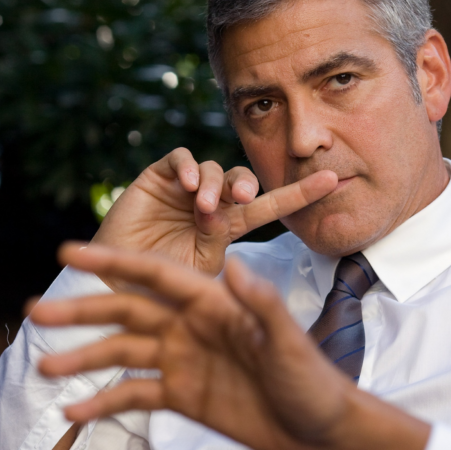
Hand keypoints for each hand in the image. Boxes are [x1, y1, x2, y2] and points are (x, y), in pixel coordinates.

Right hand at [30, 244, 429, 449]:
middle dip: (84, 310)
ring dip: (85, 359)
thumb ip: (262, 306)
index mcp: (216, 305)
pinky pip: (137, 396)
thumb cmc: (314, 383)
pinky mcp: (185, 397)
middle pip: (129, 312)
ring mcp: (186, 362)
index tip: (70, 253)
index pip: (157, 276)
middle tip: (36, 311)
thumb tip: (232, 263)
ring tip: (43, 369)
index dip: (114, 264)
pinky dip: (106, 403)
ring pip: (125, 354)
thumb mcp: (289, 344)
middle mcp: (194, 327)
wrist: (323, 433)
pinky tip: (75, 412)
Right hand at [92, 148, 337, 283]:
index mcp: (228, 227)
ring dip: (215, 184)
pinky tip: (190, 184)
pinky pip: (181, 159)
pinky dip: (189, 167)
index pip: (271, 206)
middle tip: (241, 198)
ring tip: (204, 207)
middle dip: (247, 185)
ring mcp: (184, 190)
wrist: (116, 288)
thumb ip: (223, 253)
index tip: (334, 180)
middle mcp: (211, 204)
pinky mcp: (157, 179)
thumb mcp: (203, 277)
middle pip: (242, 180)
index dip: (300, 193)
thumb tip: (235, 230)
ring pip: (215, 169)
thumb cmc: (162, 289)